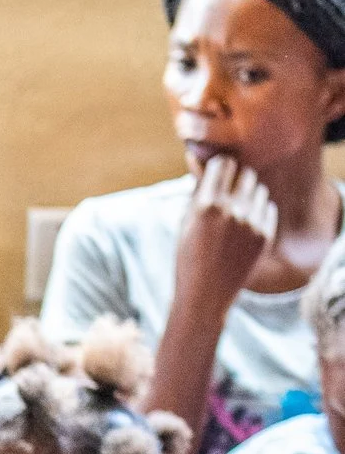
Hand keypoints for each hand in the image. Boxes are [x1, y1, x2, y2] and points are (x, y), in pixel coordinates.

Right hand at [176, 154, 278, 303]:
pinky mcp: (265, 234)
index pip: (223, 164)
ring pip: (259, 189)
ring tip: (235, 215)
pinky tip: (244, 229)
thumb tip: (199, 157)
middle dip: (237, 180)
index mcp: (206, 206)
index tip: (216, 176)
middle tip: (227, 195)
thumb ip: (197, 190)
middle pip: (245, 172)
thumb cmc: (189, 258)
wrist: (205, 297)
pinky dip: (258, 213)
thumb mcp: (185, 224)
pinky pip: (268, 207)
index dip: (219, 168)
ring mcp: (251, 223)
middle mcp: (231, 211)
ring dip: (249, 196)